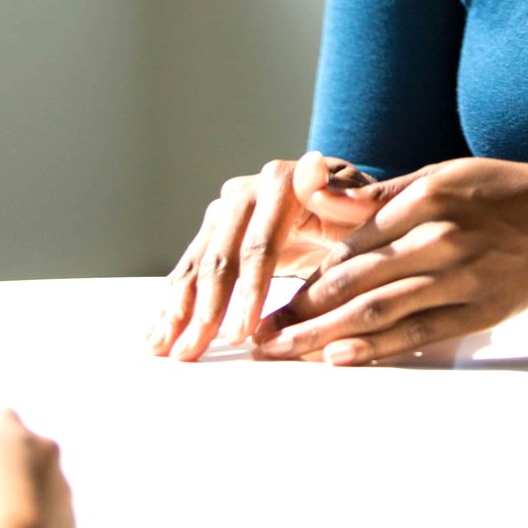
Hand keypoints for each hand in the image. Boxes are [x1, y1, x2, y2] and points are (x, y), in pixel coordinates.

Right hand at [148, 152, 375, 359]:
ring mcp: (225, 211)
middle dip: (208, 308)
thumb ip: (352, 195)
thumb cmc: (361, 213)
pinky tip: (158, 333)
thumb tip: (315, 176)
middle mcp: (246, 191)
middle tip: (196, 351)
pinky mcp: (214, 231)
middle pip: (221, 256)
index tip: (241, 333)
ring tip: (168, 349)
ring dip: (181, 309)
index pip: (261, 244)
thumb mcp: (369, 206)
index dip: (249, 290)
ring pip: (198, 263)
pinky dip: (173, 302)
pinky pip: (190, 269)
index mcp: (283, 182)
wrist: (343, 204)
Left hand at [250, 156, 527, 364]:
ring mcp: (458, 278)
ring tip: (283, 352)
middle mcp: (437, 238)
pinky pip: (417, 334)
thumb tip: (318, 194)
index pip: (348, 243)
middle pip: (353, 281)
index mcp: (424, 198)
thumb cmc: (500, 192)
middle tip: (258, 336)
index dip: (305, 273)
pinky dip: (375, 348)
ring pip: (377, 311)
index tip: (268, 293)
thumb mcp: (442, 174)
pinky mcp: (476, 312)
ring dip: (322, 335)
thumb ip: (380, 194)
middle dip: (299, 311)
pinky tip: (339, 358)